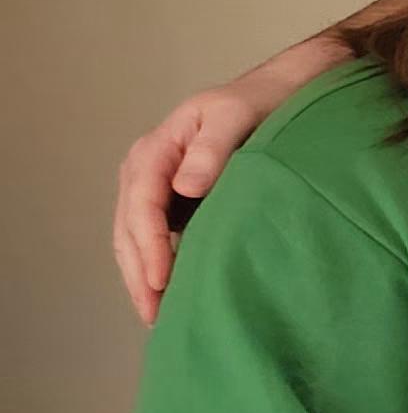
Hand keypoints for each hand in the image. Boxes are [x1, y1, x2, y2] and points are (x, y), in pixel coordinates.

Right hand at [113, 68, 298, 324]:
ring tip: (156, 317)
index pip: (143, 205)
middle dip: (138, 274)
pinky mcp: (172, 204)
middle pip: (128, 230)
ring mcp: (155, 189)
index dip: (149, 246)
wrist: (273, 96)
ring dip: (141, 278)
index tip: (162, 280)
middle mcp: (145, 171)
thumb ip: (213, 150)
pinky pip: (154, 239)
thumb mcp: (234, 118)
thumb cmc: (256, 105)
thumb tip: (185, 187)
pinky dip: (156, 268)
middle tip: (154, 315)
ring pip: (134, 240)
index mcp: (155, 151)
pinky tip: (169, 295)